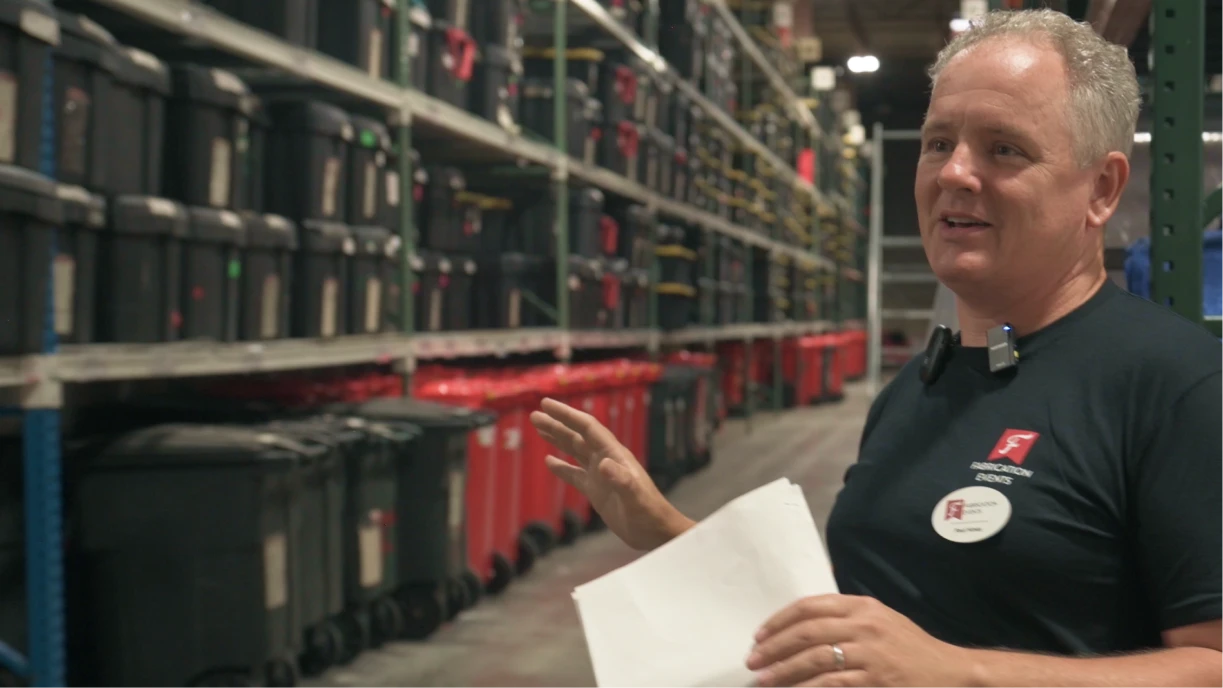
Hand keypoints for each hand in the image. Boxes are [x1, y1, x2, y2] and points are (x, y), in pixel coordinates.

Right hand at [529, 397, 692, 550]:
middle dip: (557, 424)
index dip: (567, 415)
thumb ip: (621, 480)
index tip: (546, 404)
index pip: (587, 427)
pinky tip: (549, 461)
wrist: (656, 532)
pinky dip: (561, 467)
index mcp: (614, 454)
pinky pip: (575, 474)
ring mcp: (601, 475)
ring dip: (557, 439)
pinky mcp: (597, 491)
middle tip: (535, 414)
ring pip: (575, 451)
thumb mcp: (635, 498)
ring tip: (538, 428)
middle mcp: (606, 459)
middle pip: (577, 436)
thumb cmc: (649, 513)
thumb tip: (602, 464)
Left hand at [746, 594, 973, 687]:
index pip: (810, 606)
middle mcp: (864, 625)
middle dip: (774, 647)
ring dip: (783, 671)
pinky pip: (831, 684)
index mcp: (862, 606)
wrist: (950, 673)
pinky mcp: (874, 680)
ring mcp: (870, 653)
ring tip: (763, 680)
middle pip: (806, 632)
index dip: (779, 621)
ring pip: (814, 659)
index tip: (760, 636)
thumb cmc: (910, 648)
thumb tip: (801, 623)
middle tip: (753, 660)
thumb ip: (846, 616)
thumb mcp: (880, 620)